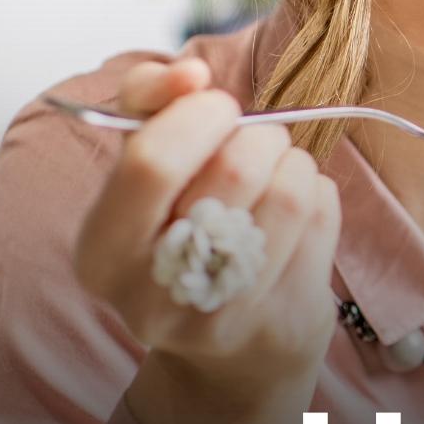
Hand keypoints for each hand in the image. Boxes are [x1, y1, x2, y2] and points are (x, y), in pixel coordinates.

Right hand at [72, 58, 340, 423]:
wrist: (229, 349)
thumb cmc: (180, 229)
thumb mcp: (142, 166)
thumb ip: (147, 102)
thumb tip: (189, 73)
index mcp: (101, 253)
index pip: (152, 161)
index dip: (197, 115)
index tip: (215, 105)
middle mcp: (153, 298)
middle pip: (234, 170)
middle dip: (257, 134)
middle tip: (255, 140)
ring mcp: (223, 317)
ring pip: (289, 189)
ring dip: (293, 162)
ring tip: (278, 171)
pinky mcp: (284, 319)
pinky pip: (322, 216)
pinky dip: (318, 193)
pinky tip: (297, 210)